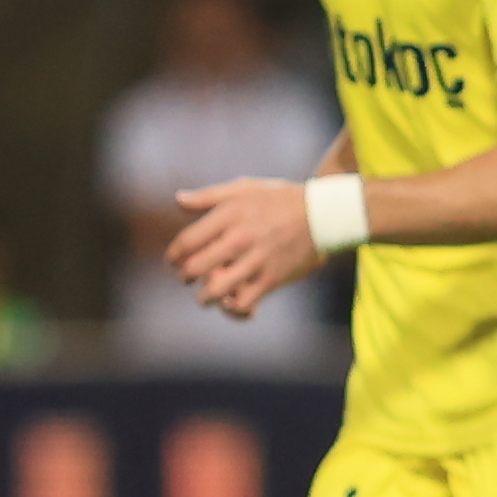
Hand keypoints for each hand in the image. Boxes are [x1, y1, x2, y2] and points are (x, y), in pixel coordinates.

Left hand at [167, 178, 322, 318]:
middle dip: (185, 276)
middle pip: (195, 267)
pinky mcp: (272, 278)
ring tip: (206, 295)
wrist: (322, 213)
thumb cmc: (279, 199)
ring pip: (214, 290)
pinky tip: (230, 300)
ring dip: (204, 297)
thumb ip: (208, 196)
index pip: (187, 242)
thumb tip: (178, 200)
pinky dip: (231, 307)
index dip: (173, 256)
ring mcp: (256, 259)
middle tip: (187, 277)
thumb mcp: (244, 188)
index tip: (173, 261)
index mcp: (229, 214)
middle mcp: (240, 237)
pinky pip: (242, 303)